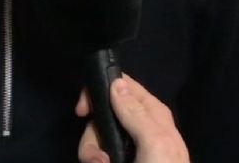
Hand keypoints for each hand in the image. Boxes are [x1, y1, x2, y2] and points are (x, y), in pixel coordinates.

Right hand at [75, 75, 189, 162]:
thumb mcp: (155, 144)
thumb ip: (136, 114)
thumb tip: (117, 83)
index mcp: (154, 115)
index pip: (124, 86)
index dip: (100, 91)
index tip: (83, 110)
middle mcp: (138, 128)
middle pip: (102, 115)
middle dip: (93, 135)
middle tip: (97, 156)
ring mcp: (126, 148)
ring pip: (94, 138)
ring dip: (91, 154)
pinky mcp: (116, 160)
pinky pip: (95, 155)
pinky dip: (94, 162)